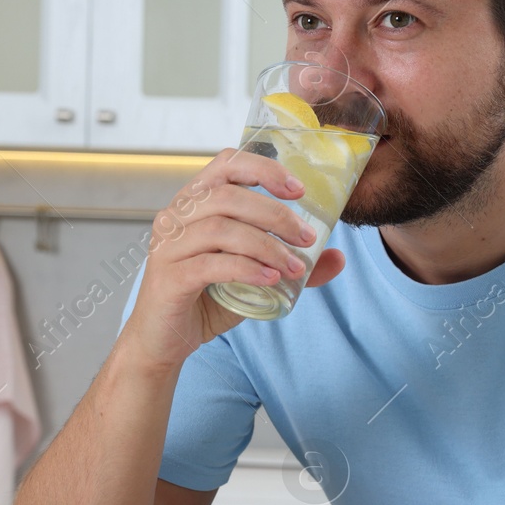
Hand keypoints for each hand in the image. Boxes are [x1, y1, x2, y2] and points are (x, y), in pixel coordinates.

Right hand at [117, 149, 347, 371]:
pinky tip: (270, 279)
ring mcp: (167, 246)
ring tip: (293, 266)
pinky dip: (246, 268)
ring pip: (221, 228)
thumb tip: (338, 257)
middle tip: (306, 238)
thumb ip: (290, 263)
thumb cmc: (207, 298)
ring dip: (266, 245)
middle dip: (275, 215)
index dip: (264, 169)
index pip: (227, 164)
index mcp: (195, 202)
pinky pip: (210, 264)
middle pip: (228, 196)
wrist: (166, 341)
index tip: (298, 190)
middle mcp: (175, 216)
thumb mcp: (254, 275)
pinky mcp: (167, 277)